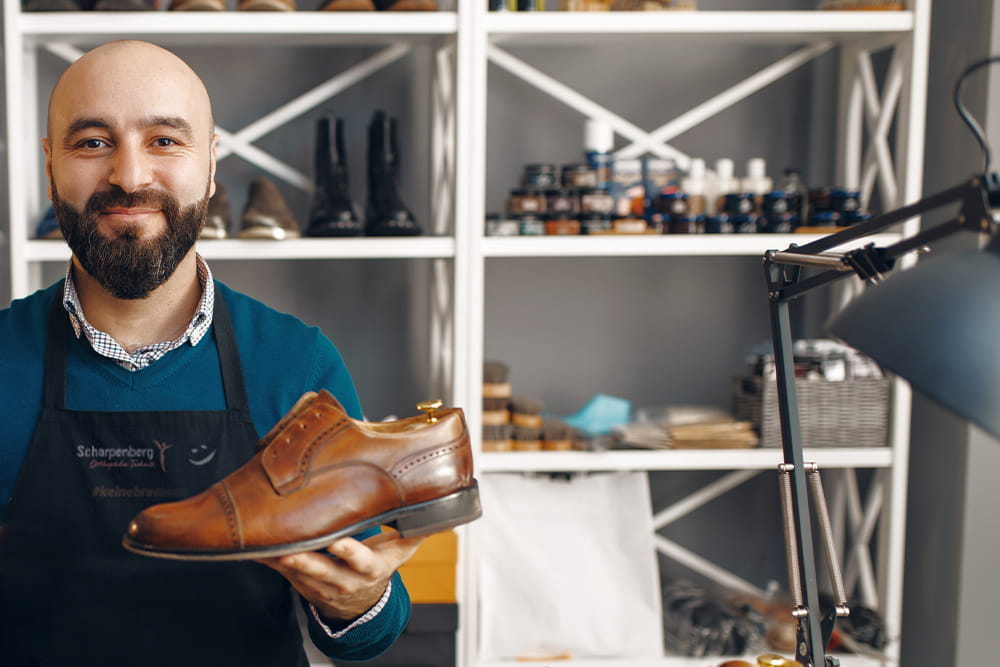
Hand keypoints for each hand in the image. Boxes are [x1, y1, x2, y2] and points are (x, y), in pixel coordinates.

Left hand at [255, 531, 423, 621]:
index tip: (337, 541)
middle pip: (322, 570)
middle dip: (306, 559)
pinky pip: (280, 570)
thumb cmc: (379, 563)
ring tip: (264, 542)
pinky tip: (253, 544)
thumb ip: (416, 531)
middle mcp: (344, 580)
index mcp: (369, 569)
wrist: (360, 601)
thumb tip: (444, 510)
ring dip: (279, 557)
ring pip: (296, 571)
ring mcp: (319, 584)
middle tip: (290, 548)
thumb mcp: (400, 551)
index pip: (360, 560)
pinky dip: (267, 557)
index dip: (348, 551)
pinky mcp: (300, 583)